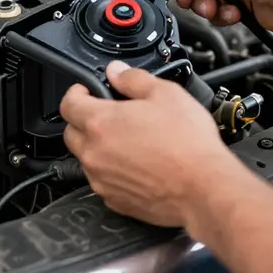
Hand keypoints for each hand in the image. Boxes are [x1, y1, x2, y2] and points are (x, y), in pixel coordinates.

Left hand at [60, 60, 234, 227]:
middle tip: (108, 113)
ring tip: (128, 139)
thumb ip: (134, 79)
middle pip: (71, 132)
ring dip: (98, 146)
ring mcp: (102, 180)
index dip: (76, 92)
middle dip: (84, 120)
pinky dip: (111, 170)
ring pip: (86, 158)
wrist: (204, 189)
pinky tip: (136, 163)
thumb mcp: (166, 94)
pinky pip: (102, 180)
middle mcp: (95, 154)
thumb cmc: (188, 144)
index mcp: (101, 123)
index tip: (86, 90)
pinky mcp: (115, 201)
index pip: (68, 104)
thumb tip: (117, 72)